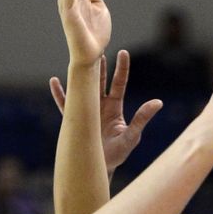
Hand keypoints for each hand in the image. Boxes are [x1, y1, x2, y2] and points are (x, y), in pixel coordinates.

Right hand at [50, 50, 162, 174]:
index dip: (121, 68)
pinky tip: (54, 81)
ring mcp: (86, 111)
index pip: (119, 83)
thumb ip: (142, 118)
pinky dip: (60, 94)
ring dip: (80, 74)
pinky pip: (65, 105)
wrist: (99, 166)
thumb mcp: (132, 136)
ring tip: (77, 60)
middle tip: (98, 47)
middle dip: (99, 64)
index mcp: (115, 107)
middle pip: (99, 80)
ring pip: (82, 88)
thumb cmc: (118, 153)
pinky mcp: (75, 120)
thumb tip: (158, 102)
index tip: (123, 52)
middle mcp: (100, 105)